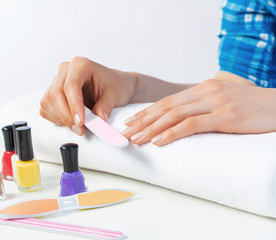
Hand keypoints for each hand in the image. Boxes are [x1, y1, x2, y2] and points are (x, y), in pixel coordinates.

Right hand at [40, 57, 135, 134]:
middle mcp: (66, 71)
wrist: (114, 86)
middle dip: (66, 116)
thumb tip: (99, 120)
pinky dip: (56, 118)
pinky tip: (70, 121)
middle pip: (56, 95)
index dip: (74, 106)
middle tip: (80, 129)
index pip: (71, 85)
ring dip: (61, 119)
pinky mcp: (52, 93)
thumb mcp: (115, 95)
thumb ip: (106, 107)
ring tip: (79, 127)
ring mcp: (57, 81)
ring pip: (48, 102)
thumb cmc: (114, 85)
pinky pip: (46, 108)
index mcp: (81, 65)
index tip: (81, 122)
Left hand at [121, 79, 275, 145]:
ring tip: (135, 139)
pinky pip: (191, 125)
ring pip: (174, 115)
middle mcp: (206, 91)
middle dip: (143, 121)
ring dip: (151, 128)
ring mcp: (215, 102)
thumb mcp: (225, 100)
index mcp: (204, 88)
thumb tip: (185, 117)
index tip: (131, 122)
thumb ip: (205, 104)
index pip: (168, 101)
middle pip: (166, 107)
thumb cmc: (253, 107)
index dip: (147, 112)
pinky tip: (158, 141)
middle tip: (125, 133)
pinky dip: (172, 133)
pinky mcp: (225, 116)